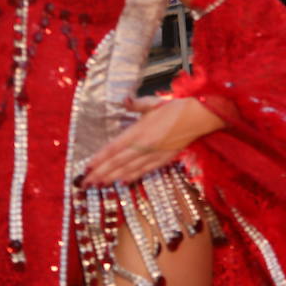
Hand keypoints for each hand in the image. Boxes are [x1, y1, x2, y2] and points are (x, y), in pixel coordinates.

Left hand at [82, 96, 224, 186]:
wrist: (201, 117)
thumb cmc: (177, 107)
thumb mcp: (154, 102)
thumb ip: (136, 103)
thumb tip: (124, 100)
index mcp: (139, 131)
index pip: (113, 148)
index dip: (99, 159)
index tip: (86, 168)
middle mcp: (144, 145)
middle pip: (118, 162)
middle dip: (100, 173)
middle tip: (85, 183)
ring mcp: (155, 154)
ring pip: (129, 169)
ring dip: (113, 177)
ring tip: (99, 184)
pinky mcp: (165, 158)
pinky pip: (145, 170)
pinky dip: (133, 176)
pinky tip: (123, 182)